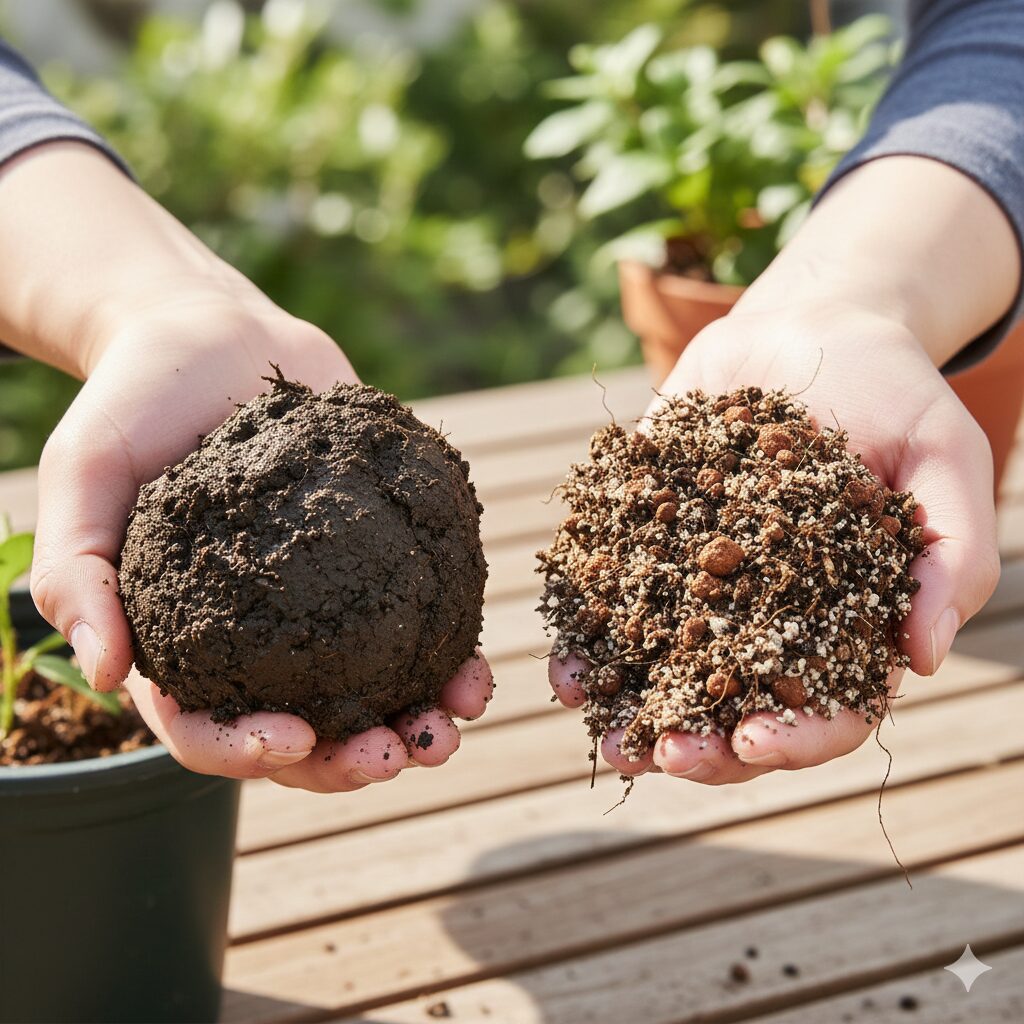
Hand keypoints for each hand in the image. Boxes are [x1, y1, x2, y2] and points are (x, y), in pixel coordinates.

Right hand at [0, 143, 492, 789]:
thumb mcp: (84, 476)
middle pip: (302, 735)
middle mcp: (257, 640)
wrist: (214, 338)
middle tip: (401, 752)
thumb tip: (106, 675)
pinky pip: (416, 627)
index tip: (296, 739)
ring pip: (368, 695)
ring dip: (413, 723)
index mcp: (181, 642)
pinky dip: (449, 658)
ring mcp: (322, 607)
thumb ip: (80, 570)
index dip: (247, 753)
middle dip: (351, 761)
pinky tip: (476, 667)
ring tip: (453, 719)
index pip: (206, 729)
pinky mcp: (376, 563)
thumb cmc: (134, 404)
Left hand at [550, 303, 999, 782]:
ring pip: (666, 667)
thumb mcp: (944, 458)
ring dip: (629, 706)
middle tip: (656, 755)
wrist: (810, 324)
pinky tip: (562, 657)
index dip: (795, 738)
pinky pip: (615, 596)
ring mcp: (703, 581)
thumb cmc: (893, 391)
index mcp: (844, 620)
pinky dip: (589, 632)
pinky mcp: (650, 539)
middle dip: (697, 742)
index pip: (828, 708)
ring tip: (593, 724)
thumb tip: (923, 658)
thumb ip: (954, 554)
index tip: (750, 742)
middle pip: (736, 706)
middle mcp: (769, 615)